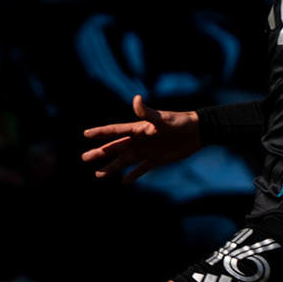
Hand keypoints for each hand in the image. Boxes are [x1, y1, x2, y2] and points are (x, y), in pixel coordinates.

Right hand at [81, 95, 200, 181]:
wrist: (197, 132)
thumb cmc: (180, 122)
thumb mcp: (162, 118)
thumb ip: (147, 112)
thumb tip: (136, 99)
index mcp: (138, 129)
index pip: (115, 131)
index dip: (100, 133)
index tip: (86, 134)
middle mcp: (139, 140)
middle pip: (115, 148)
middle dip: (100, 153)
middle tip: (84, 158)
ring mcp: (146, 151)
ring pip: (124, 161)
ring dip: (111, 167)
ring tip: (98, 175)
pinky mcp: (156, 160)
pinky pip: (141, 169)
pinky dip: (133, 176)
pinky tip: (124, 182)